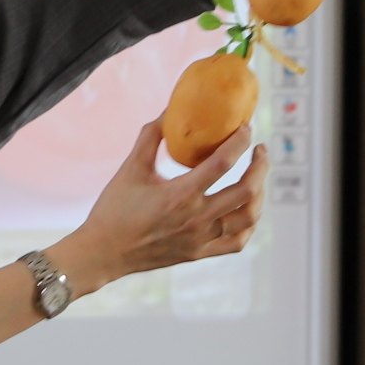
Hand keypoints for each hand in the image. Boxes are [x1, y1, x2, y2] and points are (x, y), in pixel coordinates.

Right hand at [57, 120, 266, 290]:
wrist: (104, 253)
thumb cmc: (114, 209)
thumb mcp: (130, 168)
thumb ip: (151, 136)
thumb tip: (170, 110)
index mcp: (180, 195)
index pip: (223, 162)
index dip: (240, 141)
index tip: (246, 128)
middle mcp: (196, 219)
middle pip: (247, 191)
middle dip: (260, 165)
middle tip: (259, 149)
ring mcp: (201, 239)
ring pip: (248, 217)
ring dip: (260, 193)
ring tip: (257, 176)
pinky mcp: (200, 253)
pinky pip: (238, 241)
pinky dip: (249, 224)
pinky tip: (247, 208)